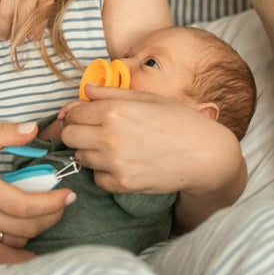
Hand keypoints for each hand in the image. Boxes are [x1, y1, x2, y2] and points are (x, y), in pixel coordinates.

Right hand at [0, 121, 72, 244]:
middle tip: (62, 203)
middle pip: (27, 228)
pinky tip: (19, 221)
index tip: (68, 194)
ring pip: (15, 241)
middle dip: (51, 217)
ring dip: (35, 228)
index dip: (52, 203)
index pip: (25, 205)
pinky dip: (17, 236)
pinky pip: (0, 247)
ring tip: (41, 210)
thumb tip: (32, 128)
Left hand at [58, 85, 242, 197]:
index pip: (73, 114)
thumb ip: (110, 93)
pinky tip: (122, 163)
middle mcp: (109, 137)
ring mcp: (114, 163)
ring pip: (80, 158)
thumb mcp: (146, 98)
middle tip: (96, 132)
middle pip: (69, 136)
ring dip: (90, 152)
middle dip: (78, 132)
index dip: (77, 114)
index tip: (87, 116)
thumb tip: (86, 90)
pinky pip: (97, 178)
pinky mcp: (122, 184)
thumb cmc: (178, 121)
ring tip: (114, 147)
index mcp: (113, 111)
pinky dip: (104, 172)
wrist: (205, 154)